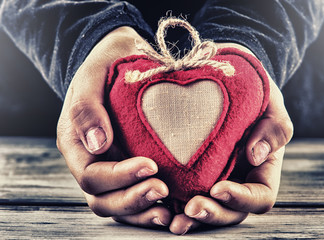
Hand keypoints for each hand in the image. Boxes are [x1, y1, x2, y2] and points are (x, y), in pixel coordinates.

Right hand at [56, 27, 171, 227]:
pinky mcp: (129, 170)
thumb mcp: (92, 77)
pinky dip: (150, 208)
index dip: (120, 176)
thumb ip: (87, 108)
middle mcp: (91, 163)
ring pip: (119, 205)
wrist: (118, 64)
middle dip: (133, 199)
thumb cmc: (105, 68)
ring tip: (169, 212)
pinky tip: (172, 208)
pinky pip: (135, 197)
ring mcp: (110, 169)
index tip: (150, 165)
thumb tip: (97, 145)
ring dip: (143, 212)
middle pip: (103, 199)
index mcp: (77, 145)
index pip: (92, 175)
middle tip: (162, 189)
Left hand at [167, 43, 292, 234]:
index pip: (259, 197)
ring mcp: (215, 181)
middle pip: (230, 212)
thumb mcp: (271, 107)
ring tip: (173, 221)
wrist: (231, 90)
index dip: (241, 199)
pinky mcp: (193, 176)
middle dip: (212, 214)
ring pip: (207, 210)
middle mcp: (238, 182)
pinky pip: (184, 196)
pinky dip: (173, 206)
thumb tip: (255, 156)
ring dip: (191, 219)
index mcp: (260, 172)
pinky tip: (157, 205)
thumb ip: (273, 129)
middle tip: (191, 208)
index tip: (218, 189)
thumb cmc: (255, 98)